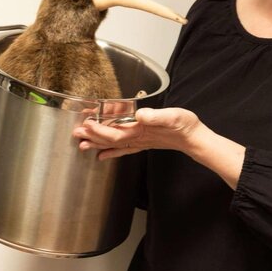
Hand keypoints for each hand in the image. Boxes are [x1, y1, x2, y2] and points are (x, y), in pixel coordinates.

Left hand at [72, 107, 201, 160]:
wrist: (195, 139)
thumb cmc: (185, 126)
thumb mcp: (173, 116)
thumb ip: (157, 116)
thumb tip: (141, 115)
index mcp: (142, 129)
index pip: (115, 132)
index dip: (99, 130)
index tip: (86, 124)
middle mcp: (138, 138)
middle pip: (110, 139)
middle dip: (92, 137)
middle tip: (76, 134)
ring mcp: (140, 141)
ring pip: (114, 144)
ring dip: (97, 144)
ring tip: (82, 144)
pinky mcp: (144, 142)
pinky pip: (124, 148)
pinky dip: (111, 151)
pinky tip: (102, 155)